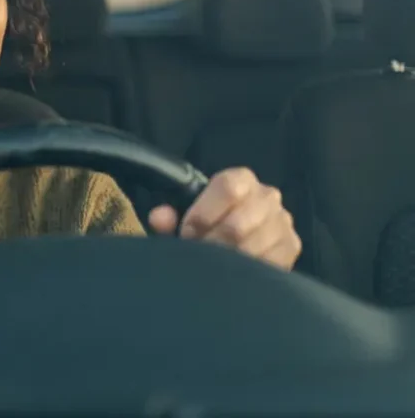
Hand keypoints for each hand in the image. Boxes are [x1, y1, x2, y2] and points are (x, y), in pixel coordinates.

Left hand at [148, 167, 300, 269]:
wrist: (235, 237)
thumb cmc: (206, 223)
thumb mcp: (184, 218)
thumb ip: (168, 217)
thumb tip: (160, 218)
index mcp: (241, 179)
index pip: (228, 188)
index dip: (203, 215)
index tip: (188, 234)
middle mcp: (267, 196)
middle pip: (237, 224)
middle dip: (211, 245)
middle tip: (198, 256)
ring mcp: (283, 221)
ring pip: (251, 247)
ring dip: (226, 262)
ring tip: (213, 266)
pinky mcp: (292, 246)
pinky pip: (269, 263)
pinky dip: (246, 271)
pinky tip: (234, 272)